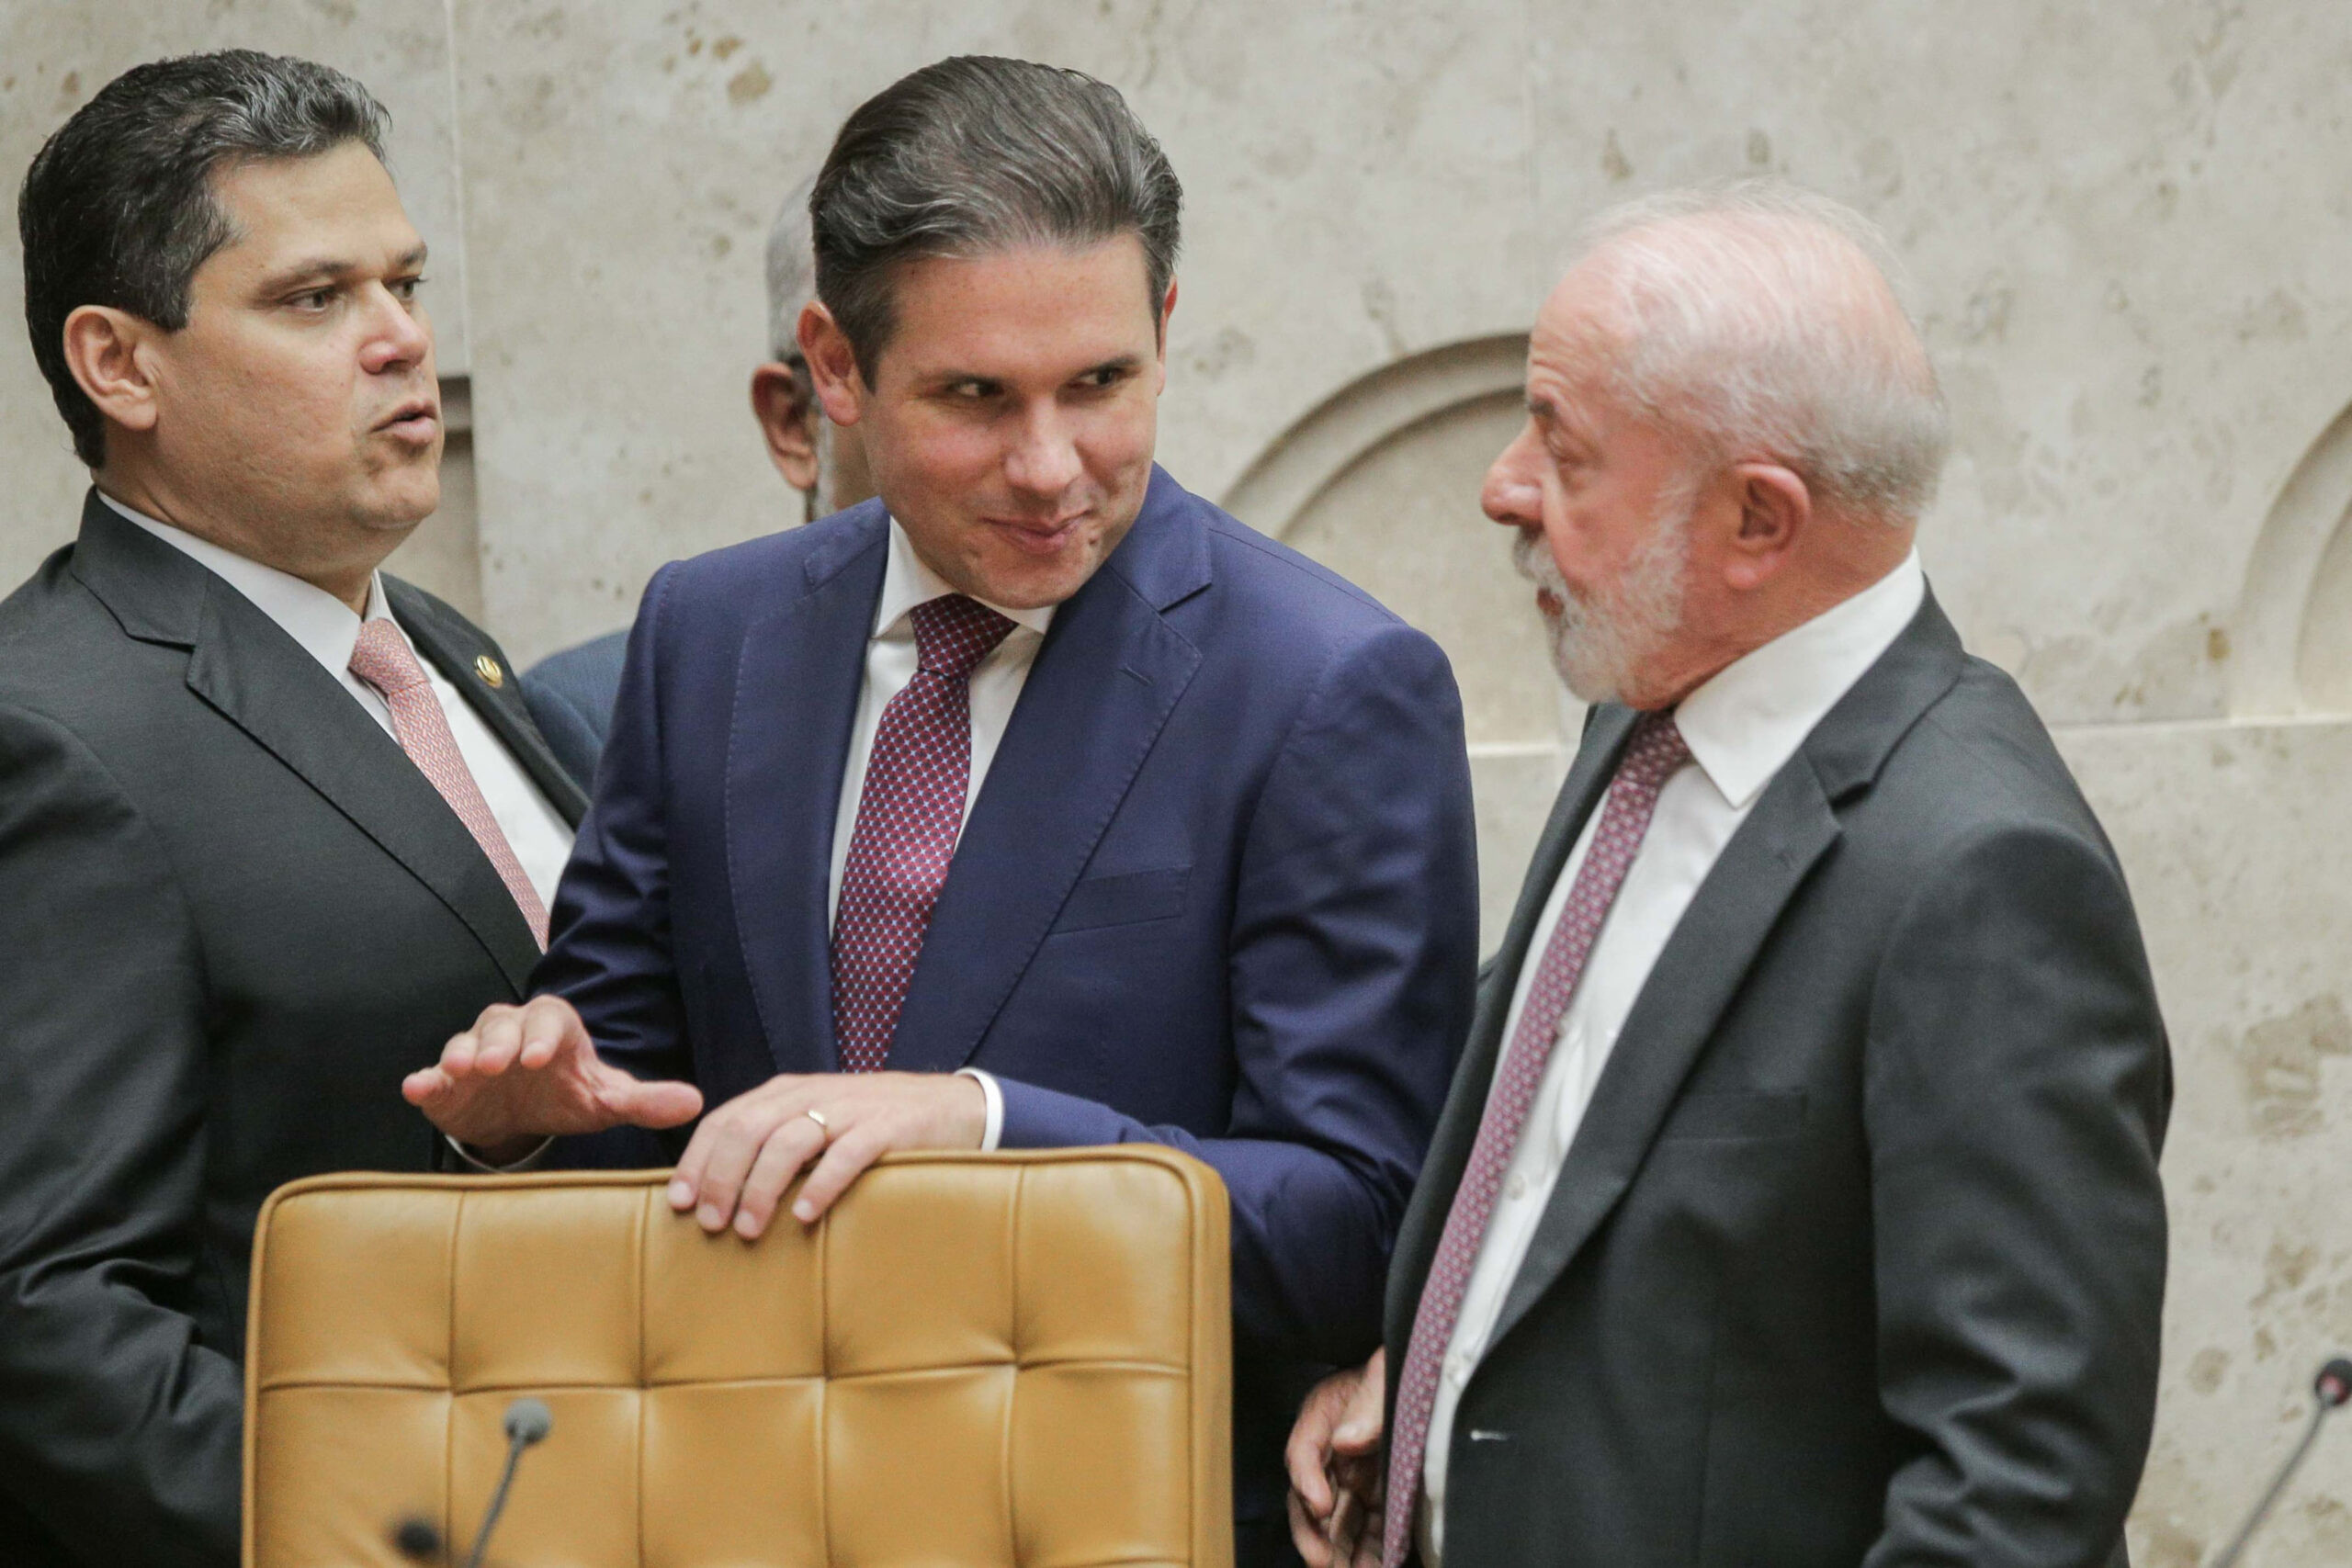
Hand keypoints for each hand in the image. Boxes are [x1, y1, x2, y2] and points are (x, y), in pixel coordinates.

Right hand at [402, 995, 702, 1159]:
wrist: (524, 1117)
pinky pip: (430, 1076)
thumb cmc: (568, 1097)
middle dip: (499, 1042)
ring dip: (460, 1055)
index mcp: (554, 1031)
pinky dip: (422, 1081)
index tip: (540, 1058)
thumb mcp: (606, 1101)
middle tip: (496, 1064)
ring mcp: (474, 1055)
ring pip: (463, 1043)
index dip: (543, 1036)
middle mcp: (511, 1033)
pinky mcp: (445, 1082)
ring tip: (461, 1070)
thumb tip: (695, 1103)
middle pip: (502, 1024)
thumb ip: (645, 1101)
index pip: (550, 1021)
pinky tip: (416, 1088)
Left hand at [668, 1071, 985, 1237]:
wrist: (953, 1107)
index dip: (698, 1160)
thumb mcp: (817, 1123)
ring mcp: (852, 1109)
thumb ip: (775, 1144)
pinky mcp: (889, 1127)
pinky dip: (820, 1184)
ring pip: (790, 1141)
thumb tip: (718, 1194)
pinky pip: (847, 1154)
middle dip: (722, 1178)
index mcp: (787, 1092)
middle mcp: (814, 1094)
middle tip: (710, 1224)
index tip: (680, 1202)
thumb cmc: (873, 1126)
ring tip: (748, 1229)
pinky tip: (804, 1214)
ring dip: (761, 1187)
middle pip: (749, 1130)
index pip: (727, 1119)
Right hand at [1287, 1349, 1386, 1567]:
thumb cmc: (1405, 1362)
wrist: (1434, 1370)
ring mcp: (1356, 1475)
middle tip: (1322, 1561)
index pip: (1303, 1451)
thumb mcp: (1385, 1372)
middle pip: (1312, 1497)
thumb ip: (1369, 1403)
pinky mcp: (1381, 1494)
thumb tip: (1346, 1440)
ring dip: (1338, 1551)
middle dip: (1314, 1533)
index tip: (1319, 1505)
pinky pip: (1371, 1528)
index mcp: (1325, 1414)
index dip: (1307, 1481)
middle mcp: (1334, 1450)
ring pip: (1337, 1521)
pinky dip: (1371, 1552)